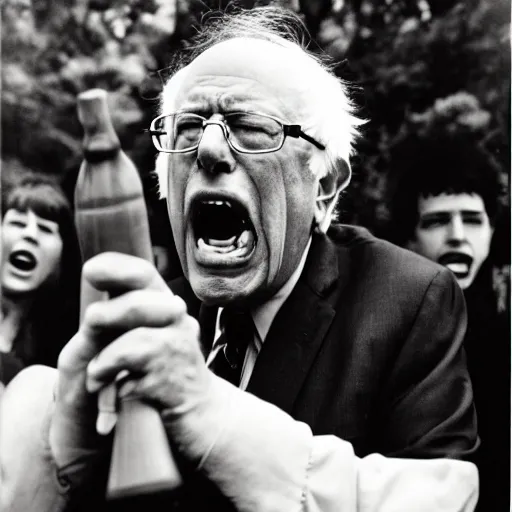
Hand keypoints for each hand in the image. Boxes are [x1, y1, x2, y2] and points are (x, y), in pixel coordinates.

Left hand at [51, 251, 223, 476]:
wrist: (202, 415)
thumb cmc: (168, 374)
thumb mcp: (153, 337)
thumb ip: (133, 317)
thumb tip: (98, 301)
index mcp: (166, 307)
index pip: (144, 275)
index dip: (117, 268)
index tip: (91, 270)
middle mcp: (178, 322)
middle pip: (139, 303)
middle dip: (106, 316)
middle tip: (89, 327)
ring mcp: (179, 350)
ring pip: (135, 341)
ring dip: (106, 361)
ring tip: (97, 376)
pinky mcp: (174, 381)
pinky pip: (134, 379)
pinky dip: (113, 386)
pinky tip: (116, 393)